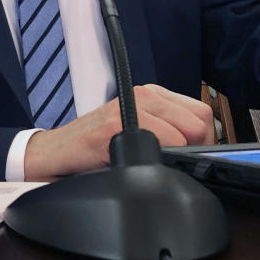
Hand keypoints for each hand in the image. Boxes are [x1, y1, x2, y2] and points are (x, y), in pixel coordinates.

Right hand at [23, 84, 214, 179]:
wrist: (56, 152)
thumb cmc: (97, 146)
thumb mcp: (138, 132)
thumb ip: (168, 133)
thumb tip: (201, 149)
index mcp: (153, 95)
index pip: (202, 113)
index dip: (203, 140)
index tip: (191, 156)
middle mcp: (144, 95)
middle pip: (198, 123)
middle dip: (193, 150)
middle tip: (172, 164)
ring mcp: (130, 108)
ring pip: (182, 134)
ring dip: (173, 157)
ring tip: (153, 164)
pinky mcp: (115, 126)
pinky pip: (157, 143)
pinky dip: (155, 160)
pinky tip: (138, 163)